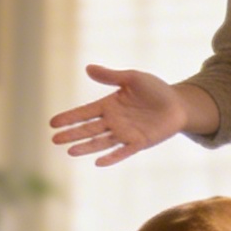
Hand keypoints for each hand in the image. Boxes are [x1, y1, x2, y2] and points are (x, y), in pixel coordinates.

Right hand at [48, 64, 200, 166]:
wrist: (178, 104)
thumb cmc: (155, 90)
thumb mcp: (132, 78)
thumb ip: (111, 76)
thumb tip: (88, 68)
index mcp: (109, 105)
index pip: (85, 112)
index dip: (69, 117)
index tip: (53, 123)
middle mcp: (114, 121)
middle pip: (88, 129)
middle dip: (72, 134)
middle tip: (54, 139)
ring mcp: (125, 133)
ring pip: (101, 142)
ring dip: (86, 147)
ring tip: (70, 151)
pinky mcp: (139, 143)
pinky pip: (123, 152)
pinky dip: (111, 157)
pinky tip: (98, 162)